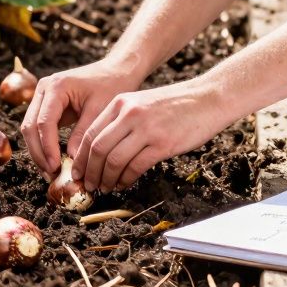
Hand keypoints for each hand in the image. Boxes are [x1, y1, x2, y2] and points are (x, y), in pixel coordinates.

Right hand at [19, 57, 142, 177]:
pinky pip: (38, 128)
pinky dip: (43, 146)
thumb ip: (84, 134)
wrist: (115, 71)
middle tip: (51, 174)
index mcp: (56, 86)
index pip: (44, 122)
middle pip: (30, 126)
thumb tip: (73, 160)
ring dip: (38, 152)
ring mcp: (42, 97)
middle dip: (38, 153)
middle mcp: (44, 89)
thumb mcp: (99, 110)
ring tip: (50, 173)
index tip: (56, 167)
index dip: (47, 147)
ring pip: (30, 129)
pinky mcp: (46, 105)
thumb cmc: (110, 85)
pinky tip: (53, 162)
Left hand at [71, 80, 228, 192]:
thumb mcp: (141, 103)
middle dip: (90, 172)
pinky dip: (126, 179)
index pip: (91, 133)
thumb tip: (101, 150)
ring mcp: (146, 128)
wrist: (208, 98)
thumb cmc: (175, 104)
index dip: (81, 157)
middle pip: (98, 149)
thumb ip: (121, 121)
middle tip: (89, 185)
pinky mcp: (162, 143)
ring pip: (114, 160)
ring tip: (106, 188)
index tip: (78, 172)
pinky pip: (135, 167)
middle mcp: (129, 113)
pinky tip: (125, 184)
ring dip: (107, 179)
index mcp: (120, 102)